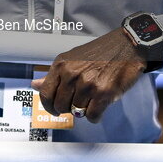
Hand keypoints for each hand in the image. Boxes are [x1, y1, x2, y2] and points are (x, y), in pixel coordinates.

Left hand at [30, 27, 145, 122]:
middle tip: (79, 101)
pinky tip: (100, 106)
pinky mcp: (103, 93)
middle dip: (69, 108)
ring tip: (93, 98)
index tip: (55, 109)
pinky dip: (96, 116)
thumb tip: (35, 85)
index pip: (45, 94)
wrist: (127, 45)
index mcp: (61, 65)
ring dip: (84, 110)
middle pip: (60, 106)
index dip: (49, 106)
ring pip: (77, 112)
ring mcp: (87, 84)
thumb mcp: (72, 59)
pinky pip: (92, 116)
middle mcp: (72, 74)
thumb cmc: (100, 52)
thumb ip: (53, 75)